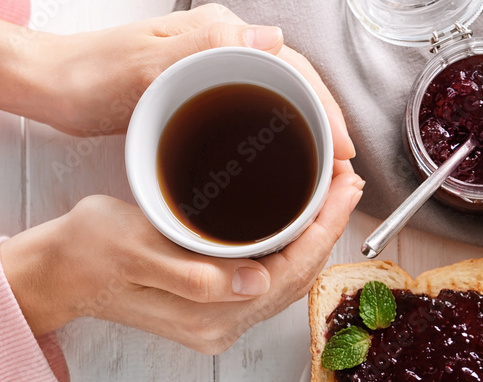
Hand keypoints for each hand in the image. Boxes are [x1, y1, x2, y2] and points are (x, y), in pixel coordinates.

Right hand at [0, 164, 364, 353]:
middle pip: (299, 276)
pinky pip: (273, 280)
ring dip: (316, 238)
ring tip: (334, 195)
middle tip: (347, 181)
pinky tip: (302, 223)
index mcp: (210, 314)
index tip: (345, 186)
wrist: (58, 272)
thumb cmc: (87, 253)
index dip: (325, 227)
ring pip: (290, 279)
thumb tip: (256, 283)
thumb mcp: (133, 251)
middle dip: (330, 228)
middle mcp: (224, 326)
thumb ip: (194, 274)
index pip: (291, 270)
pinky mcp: (217, 309)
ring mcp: (223, 321)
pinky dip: (294, 249)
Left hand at [14, 3, 354, 157]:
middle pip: (297, 84)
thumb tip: (271, 39)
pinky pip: (262, 112)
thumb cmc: (92, 76)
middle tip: (345, 165)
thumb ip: (204, 46)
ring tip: (329, 168)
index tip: (342, 146)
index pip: (294, 67)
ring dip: (311, 131)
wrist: (58, 88)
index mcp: (219, 33)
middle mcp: (225, 46)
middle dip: (328, 123)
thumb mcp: (145, 64)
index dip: (326, 107)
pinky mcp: (210, 92)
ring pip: (284, 99)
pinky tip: (291, 163)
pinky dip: (284, 137)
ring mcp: (219, 69)